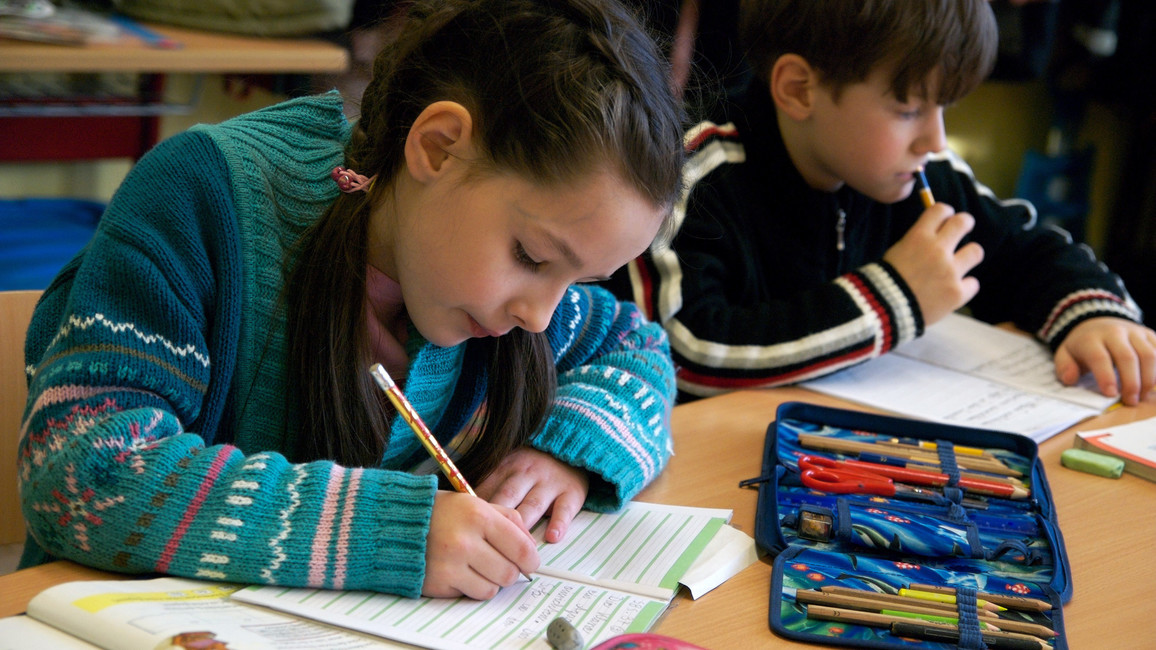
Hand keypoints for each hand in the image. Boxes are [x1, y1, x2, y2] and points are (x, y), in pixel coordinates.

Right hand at [422, 491, 539, 598]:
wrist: (394, 524)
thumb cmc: (438, 512)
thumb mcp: (474, 503)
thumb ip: (508, 519)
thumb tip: (531, 547)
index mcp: (479, 516)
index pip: (522, 548)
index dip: (531, 560)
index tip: (530, 562)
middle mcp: (465, 541)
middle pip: (509, 573)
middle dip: (509, 570)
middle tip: (499, 562)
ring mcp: (451, 564)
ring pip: (492, 588)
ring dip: (490, 580)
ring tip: (476, 565)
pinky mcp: (439, 582)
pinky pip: (471, 595)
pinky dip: (471, 587)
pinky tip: (460, 571)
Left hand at [475, 447, 588, 543]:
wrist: (569, 449)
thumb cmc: (531, 467)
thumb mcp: (508, 466)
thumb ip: (488, 485)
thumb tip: (459, 509)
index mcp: (507, 467)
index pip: (487, 488)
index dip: (476, 510)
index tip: (465, 529)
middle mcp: (527, 473)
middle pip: (508, 497)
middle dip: (496, 521)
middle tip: (485, 544)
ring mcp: (549, 482)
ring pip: (533, 505)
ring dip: (524, 524)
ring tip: (516, 548)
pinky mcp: (571, 492)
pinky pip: (565, 509)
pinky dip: (559, 523)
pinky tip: (552, 537)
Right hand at [883, 203, 984, 325]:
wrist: (884, 309)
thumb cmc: (886, 281)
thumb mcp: (897, 252)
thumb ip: (917, 241)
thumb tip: (935, 231)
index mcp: (919, 237)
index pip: (941, 210)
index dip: (945, 213)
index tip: (946, 218)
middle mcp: (938, 250)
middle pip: (963, 222)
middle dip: (965, 223)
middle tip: (964, 227)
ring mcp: (950, 271)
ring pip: (976, 251)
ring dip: (969, 256)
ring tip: (960, 264)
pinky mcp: (957, 292)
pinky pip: (973, 284)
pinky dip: (964, 287)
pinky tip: (952, 291)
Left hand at [1054, 317, 1155, 405]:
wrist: (1096, 322)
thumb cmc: (1082, 346)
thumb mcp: (1065, 354)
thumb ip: (1064, 367)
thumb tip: (1070, 379)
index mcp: (1091, 339)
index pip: (1099, 357)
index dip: (1106, 376)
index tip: (1111, 395)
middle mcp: (1115, 332)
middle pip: (1128, 357)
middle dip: (1131, 382)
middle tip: (1130, 401)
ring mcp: (1134, 332)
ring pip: (1149, 355)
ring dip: (1149, 378)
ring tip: (1143, 396)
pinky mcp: (1149, 334)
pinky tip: (1155, 385)